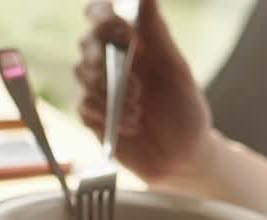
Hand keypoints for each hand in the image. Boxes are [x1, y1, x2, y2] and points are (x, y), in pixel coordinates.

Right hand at [74, 0, 212, 181]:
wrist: (180, 158)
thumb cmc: (184, 111)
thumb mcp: (176, 70)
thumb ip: (156, 33)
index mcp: (133, 42)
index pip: (101, 13)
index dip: (105, 18)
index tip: (127, 36)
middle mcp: (111, 60)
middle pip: (87, 42)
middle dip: (108, 60)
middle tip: (137, 83)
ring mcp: (98, 88)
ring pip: (82, 72)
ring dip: (111, 91)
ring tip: (139, 109)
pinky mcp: (90, 114)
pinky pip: (83, 104)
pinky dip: (107, 114)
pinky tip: (131, 125)